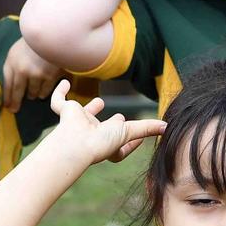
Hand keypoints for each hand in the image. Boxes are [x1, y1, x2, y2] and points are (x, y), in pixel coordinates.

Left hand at [3, 39, 61, 112]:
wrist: (51, 35)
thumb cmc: (32, 43)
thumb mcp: (16, 52)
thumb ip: (12, 66)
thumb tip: (10, 84)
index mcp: (12, 63)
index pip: (7, 84)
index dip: (7, 96)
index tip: (7, 105)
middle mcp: (22, 70)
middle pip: (18, 92)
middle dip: (16, 102)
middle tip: (14, 110)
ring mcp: (37, 74)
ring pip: (33, 92)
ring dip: (32, 95)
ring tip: (32, 96)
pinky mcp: (50, 76)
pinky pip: (45, 90)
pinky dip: (43, 93)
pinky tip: (42, 93)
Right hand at [47, 80, 164, 164]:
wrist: (76, 142)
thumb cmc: (101, 142)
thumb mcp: (129, 132)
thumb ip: (146, 128)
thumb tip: (167, 127)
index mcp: (107, 141)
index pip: (121, 142)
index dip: (131, 141)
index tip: (139, 138)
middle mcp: (92, 133)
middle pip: (103, 129)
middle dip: (111, 124)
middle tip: (119, 118)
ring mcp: (77, 123)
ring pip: (82, 116)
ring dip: (90, 110)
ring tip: (99, 102)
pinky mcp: (64, 112)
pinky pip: (58, 101)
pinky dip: (60, 92)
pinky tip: (64, 82)